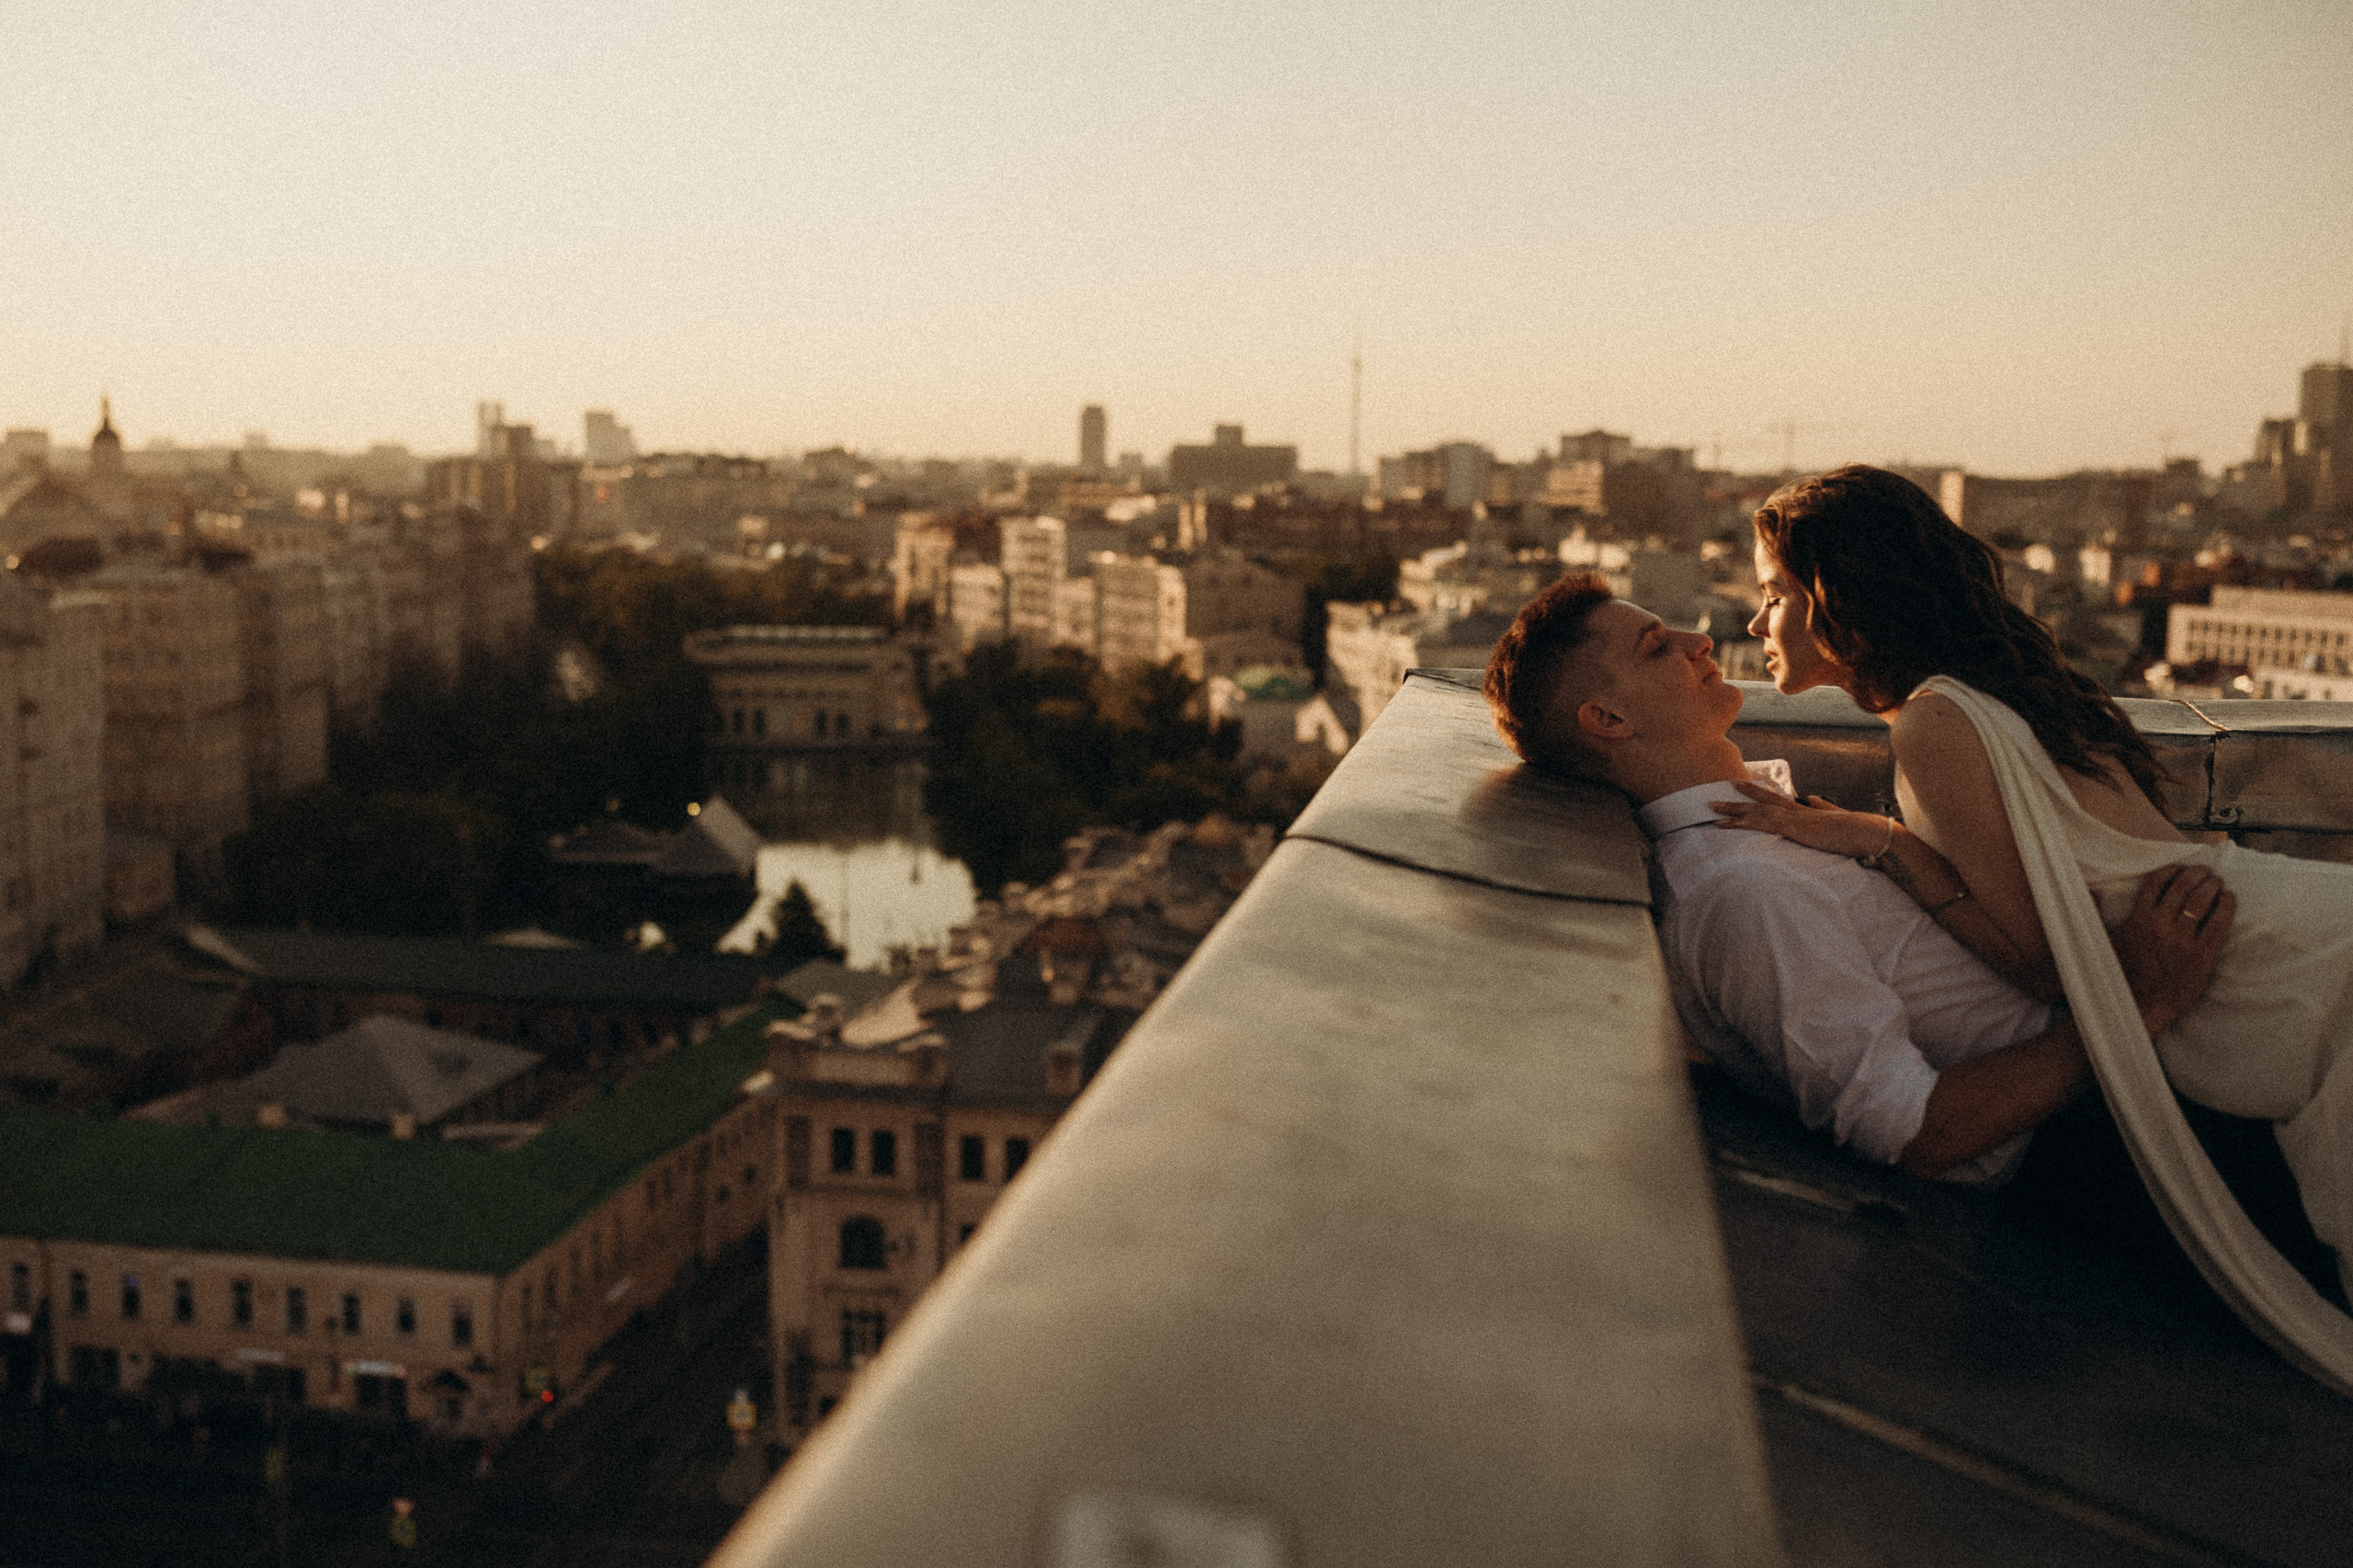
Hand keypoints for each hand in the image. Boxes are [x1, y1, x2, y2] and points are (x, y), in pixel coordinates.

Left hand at [1708, 780, 1890, 858]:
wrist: (1869, 833)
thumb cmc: (1858, 830)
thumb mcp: (1837, 818)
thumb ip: (1823, 807)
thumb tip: (1811, 797)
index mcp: (1806, 811)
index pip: (1776, 799)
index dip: (1758, 792)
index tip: (1742, 784)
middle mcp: (1796, 810)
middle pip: (1762, 800)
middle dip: (1739, 797)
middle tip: (1717, 793)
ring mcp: (1793, 818)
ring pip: (1756, 811)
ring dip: (1732, 810)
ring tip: (1711, 807)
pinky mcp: (1793, 828)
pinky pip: (1760, 824)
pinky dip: (1740, 823)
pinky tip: (1726, 824)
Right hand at [2110, 863, 2234, 1034]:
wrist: (2140, 1007)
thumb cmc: (2120, 975)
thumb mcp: (2102, 942)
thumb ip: (2096, 915)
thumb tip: (2087, 892)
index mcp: (2137, 920)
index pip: (2157, 883)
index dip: (2172, 870)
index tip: (2181, 868)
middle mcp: (2160, 927)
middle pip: (2183, 887)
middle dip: (2197, 874)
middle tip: (2206, 871)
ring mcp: (2182, 941)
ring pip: (2202, 901)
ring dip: (2212, 885)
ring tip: (2217, 882)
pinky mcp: (2201, 956)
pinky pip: (2219, 923)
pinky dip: (2226, 906)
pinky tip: (2229, 898)